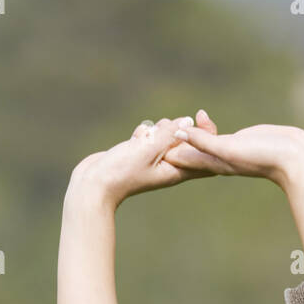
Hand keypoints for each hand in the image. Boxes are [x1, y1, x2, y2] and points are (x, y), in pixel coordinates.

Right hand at [67, 110, 226, 208]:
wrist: (95, 185)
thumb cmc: (121, 171)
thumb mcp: (147, 150)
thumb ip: (168, 135)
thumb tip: (188, 121)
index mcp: (177, 170)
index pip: (206, 156)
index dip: (208, 135)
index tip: (198, 118)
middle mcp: (169, 167)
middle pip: (186, 142)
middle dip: (177, 128)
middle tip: (160, 131)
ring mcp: (154, 161)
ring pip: (166, 136)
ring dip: (157, 129)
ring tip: (144, 137)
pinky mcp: (140, 156)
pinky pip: (149, 138)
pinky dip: (144, 133)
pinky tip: (134, 139)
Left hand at [160, 120, 303, 189]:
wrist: (295, 159)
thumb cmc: (264, 157)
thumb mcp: (230, 149)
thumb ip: (204, 142)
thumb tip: (178, 134)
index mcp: (214, 164)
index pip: (182, 158)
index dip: (164, 150)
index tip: (146, 142)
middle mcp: (219, 159)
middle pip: (188, 150)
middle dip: (171, 141)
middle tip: (152, 131)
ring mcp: (230, 151)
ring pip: (201, 141)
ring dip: (187, 131)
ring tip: (172, 122)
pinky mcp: (242, 141)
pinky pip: (217, 134)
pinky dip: (205, 126)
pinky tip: (201, 116)